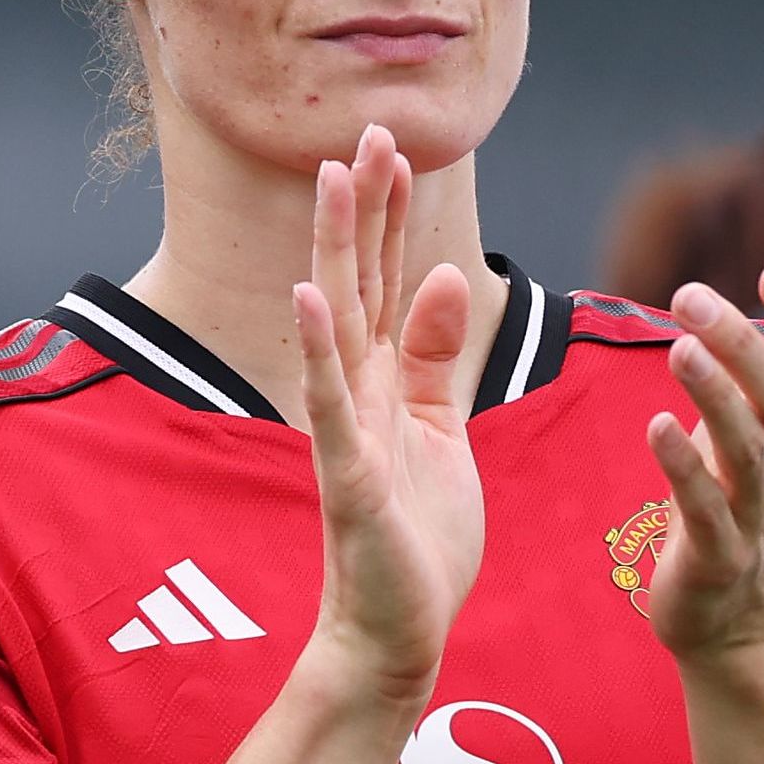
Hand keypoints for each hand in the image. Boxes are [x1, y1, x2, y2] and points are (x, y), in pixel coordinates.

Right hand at [291, 126, 492, 698]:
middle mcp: (359, 396)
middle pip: (363, 283)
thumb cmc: (418, 543)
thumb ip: (441, 360)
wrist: (397, 633)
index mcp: (389, 386)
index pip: (392, 283)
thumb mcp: (445, 435)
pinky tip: (310, 295)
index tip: (395, 146)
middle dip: (366, 208)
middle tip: (368, 130)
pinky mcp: (349, 476)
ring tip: (334, 181)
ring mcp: (347, 431)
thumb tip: (453, 277)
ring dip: (337, 249)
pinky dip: (318, 348)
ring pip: (341, 324)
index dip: (394, 217)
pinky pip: (331, 403)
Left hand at [629, 235, 763, 665]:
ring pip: (745, 448)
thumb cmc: (748, 495)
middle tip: (691, 295)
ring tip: (680, 348)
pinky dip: (683, 468)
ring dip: (713, 397)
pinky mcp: (714, 555)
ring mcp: (751, 511)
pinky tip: (656, 428)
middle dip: (742, 344)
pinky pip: (704, 509)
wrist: (741, 620)